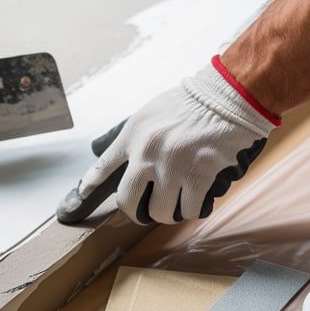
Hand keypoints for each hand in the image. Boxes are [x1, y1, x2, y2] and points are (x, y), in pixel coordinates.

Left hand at [57, 57, 279, 224]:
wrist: (226, 96)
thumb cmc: (190, 103)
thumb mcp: (150, 113)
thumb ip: (135, 137)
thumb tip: (127, 162)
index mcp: (134, 135)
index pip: (104, 166)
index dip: (90, 185)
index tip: (83, 195)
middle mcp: (148, 152)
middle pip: (128, 201)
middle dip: (137, 212)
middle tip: (147, 211)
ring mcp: (173, 165)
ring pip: (161, 211)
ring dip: (169, 213)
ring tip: (176, 205)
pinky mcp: (199, 174)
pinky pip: (191, 209)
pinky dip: (194, 210)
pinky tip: (197, 202)